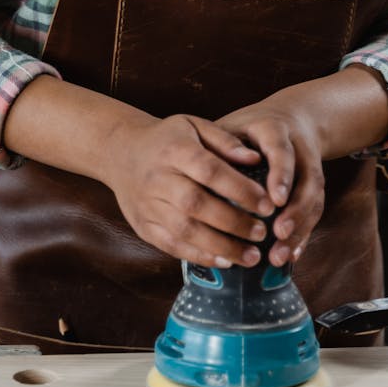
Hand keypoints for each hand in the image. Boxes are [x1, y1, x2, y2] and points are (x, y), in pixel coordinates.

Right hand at [103, 113, 275, 266]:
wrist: (120, 152)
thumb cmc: (167, 139)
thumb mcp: (194, 126)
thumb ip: (225, 141)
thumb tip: (256, 160)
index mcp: (175, 149)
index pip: (210, 170)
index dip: (240, 189)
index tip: (267, 204)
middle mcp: (159, 178)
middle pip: (197, 204)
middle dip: (233, 222)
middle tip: (262, 233)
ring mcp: (148, 205)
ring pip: (185, 231)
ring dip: (221, 247)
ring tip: (251, 255)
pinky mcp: (143, 226)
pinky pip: (171, 246)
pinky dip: (199, 256)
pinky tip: (224, 261)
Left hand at [216, 92, 324, 267]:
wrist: (291, 118)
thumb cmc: (250, 126)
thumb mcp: (233, 125)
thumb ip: (218, 146)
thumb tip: (198, 173)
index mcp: (275, 129)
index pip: (282, 150)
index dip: (282, 174)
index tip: (275, 200)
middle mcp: (299, 149)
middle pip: (307, 180)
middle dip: (296, 210)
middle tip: (278, 233)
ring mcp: (311, 168)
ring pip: (314, 199)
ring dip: (300, 229)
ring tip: (279, 255)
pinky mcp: (313, 187)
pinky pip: (314, 212)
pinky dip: (303, 235)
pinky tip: (290, 256)